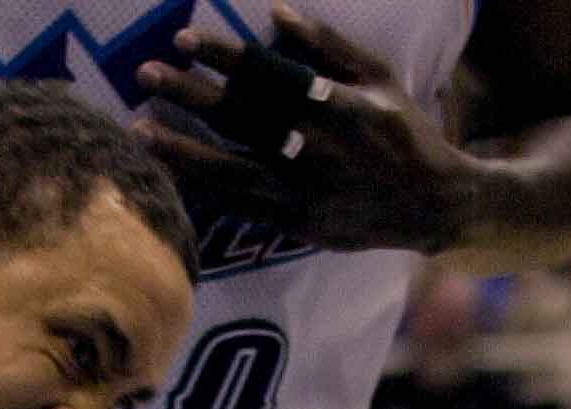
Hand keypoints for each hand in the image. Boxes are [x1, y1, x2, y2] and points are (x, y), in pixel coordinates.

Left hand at [135, 3, 468, 251]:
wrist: (432, 205)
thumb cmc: (404, 132)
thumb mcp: (378, 79)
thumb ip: (327, 45)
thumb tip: (276, 11)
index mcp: (338, 105)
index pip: (268, 74)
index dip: (224, 55)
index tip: (183, 39)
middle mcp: (317, 149)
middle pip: (241, 117)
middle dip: (189, 92)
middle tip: (145, 72)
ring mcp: (305, 192)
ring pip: (230, 168)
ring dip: (180, 148)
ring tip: (138, 130)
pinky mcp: (297, 226)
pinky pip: (240, 206)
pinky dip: (203, 189)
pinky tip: (170, 173)